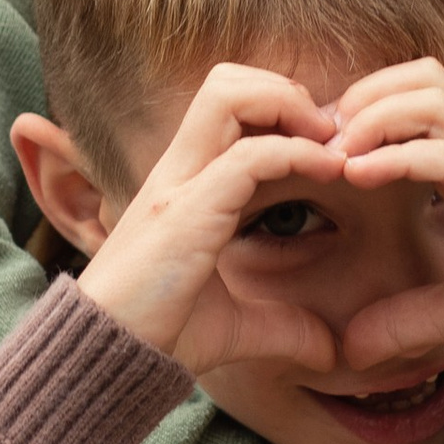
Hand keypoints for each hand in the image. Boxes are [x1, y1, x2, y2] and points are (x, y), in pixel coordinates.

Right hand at [13, 65, 346, 371]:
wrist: (111, 362)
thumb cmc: (161, 338)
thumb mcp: (237, 328)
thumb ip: (285, 328)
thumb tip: (333, 351)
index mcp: (187, 184)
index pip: (229, 106)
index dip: (284, 110)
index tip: (331, 148)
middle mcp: (179, 171)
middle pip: (227, 81)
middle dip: (285, 91)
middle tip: (329, 135)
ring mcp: (179, 185)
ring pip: (229, 94)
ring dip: (289, 105)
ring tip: (330, 143)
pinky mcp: (187, 212)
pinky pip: (249, 156)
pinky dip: (298, 152)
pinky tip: (332, 172)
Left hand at [330, 59, 443, 376]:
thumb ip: (405, 319)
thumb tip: (354, 348)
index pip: (412, 95)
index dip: (361, 110)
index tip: (318, 152)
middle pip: (418, 75)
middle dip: (361, 96)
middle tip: (321, 144)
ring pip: (431, 95)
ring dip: (374, 116)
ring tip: (338, 156)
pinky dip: (397, 156)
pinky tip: (359, 178)